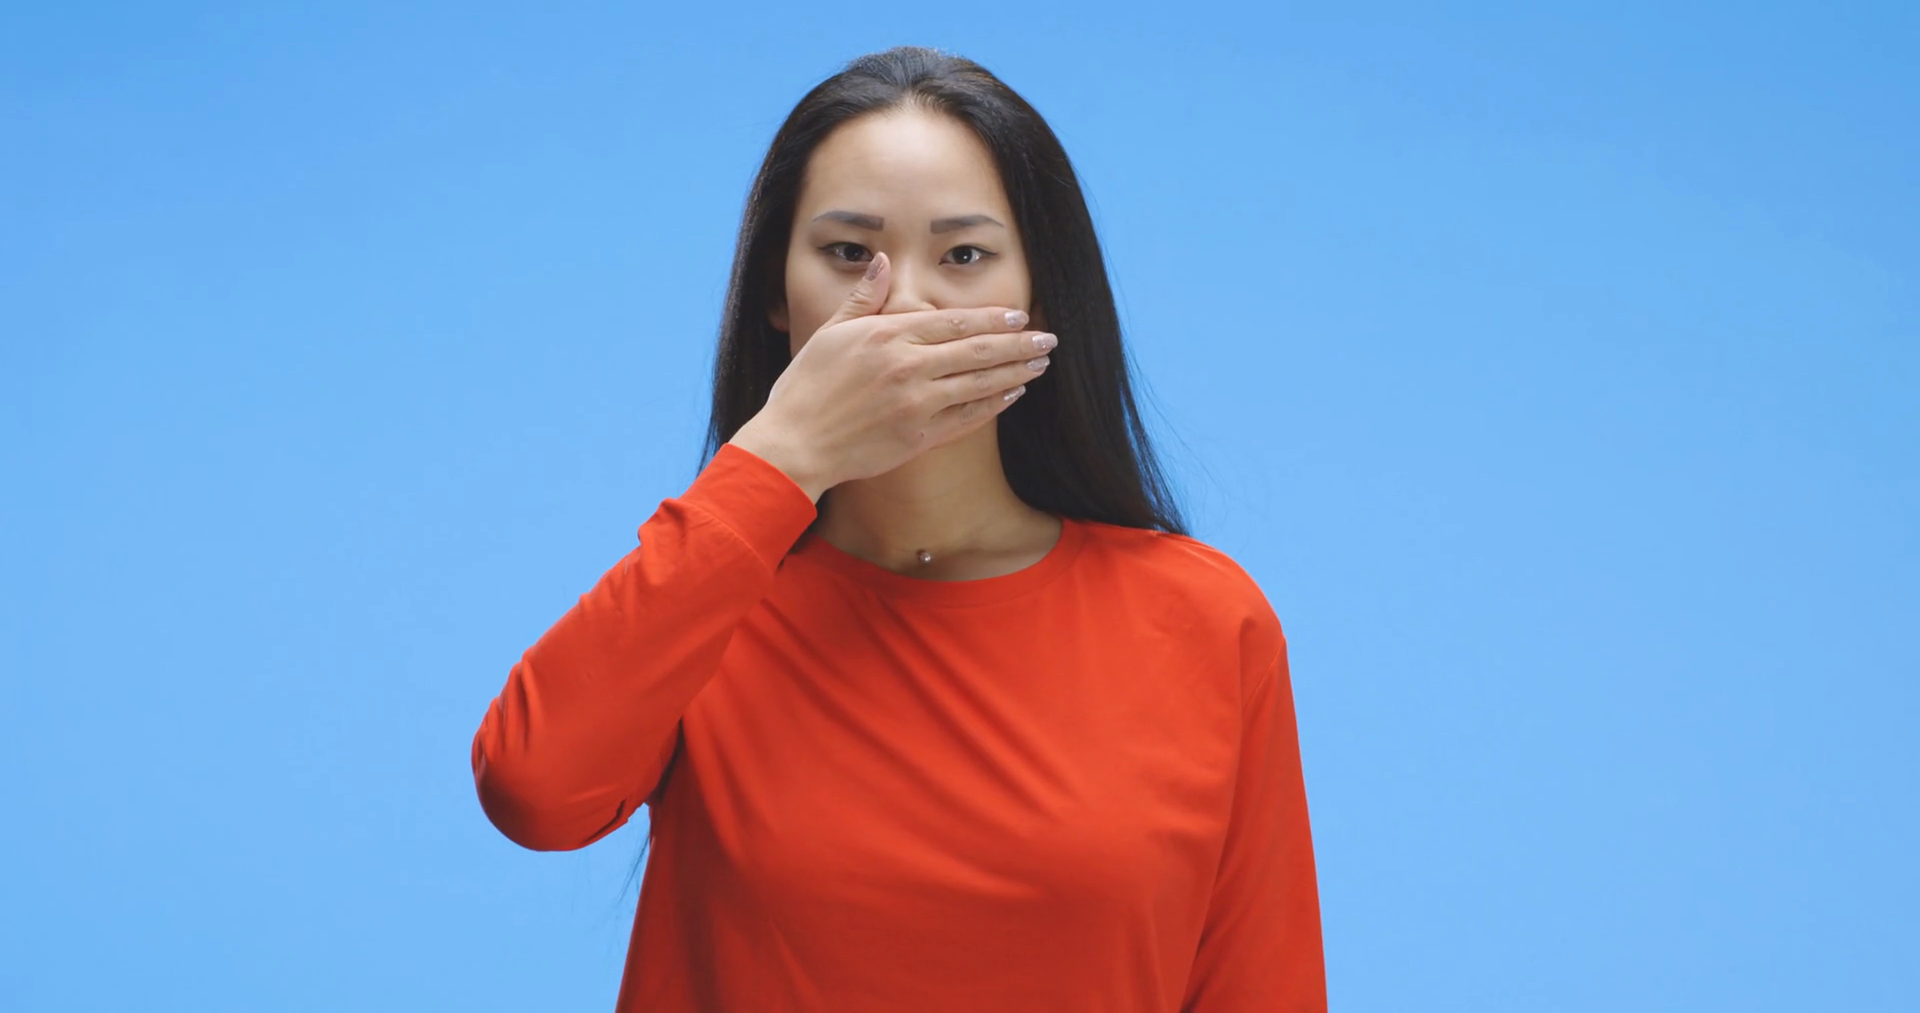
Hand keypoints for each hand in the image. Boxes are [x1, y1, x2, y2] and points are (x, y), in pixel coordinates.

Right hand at [728, 251, 1055, 499]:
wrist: (794, 444)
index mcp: (887, 336)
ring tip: (1040, 363)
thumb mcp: (831, 332)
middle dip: (1017, 344)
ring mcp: (916, 405)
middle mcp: (908, 367)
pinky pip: (966, 419)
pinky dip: (993, 405)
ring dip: (1015, 372)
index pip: (954, 322)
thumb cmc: (806, 387)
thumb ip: (865, 297)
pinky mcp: (919, 438)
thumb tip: (884, 261)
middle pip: (977, 351)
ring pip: (979, 384)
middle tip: (1048, 339)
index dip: (992, 319)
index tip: (1019, 316)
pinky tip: (1012, 394)